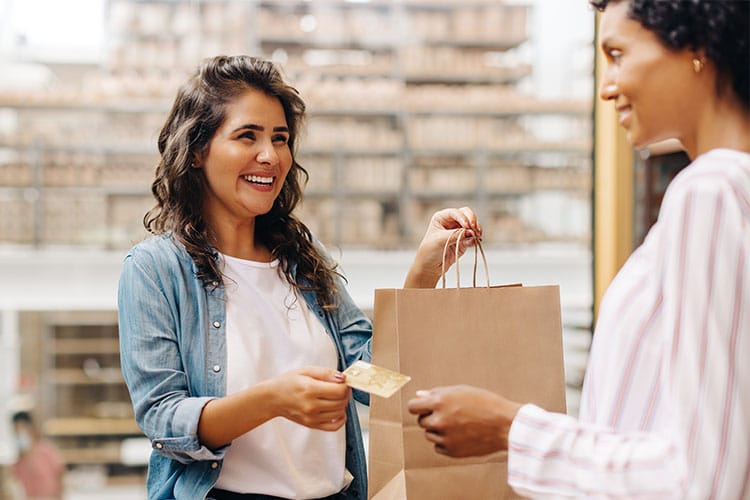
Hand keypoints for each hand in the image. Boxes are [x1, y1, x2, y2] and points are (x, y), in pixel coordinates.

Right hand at [271, 366, 350, 430]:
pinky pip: (334, 426)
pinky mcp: (312, 425)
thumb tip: (343, 378)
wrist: (273, 399)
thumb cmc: (288, 383)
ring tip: (335, 397)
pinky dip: (340, 419)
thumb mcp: (306, 371)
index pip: (340, 391)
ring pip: (340, 413)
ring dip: (342, 404)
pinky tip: (337, 410)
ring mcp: (312, 418)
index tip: (343, 381)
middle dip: (345, 393)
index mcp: (310, 389)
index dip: (346, 385)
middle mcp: (312, 406)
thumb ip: (326, 373)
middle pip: (341, 402)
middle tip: (340, 387)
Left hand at [405, 207, 482, 287]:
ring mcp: (458, 231)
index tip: (467, 225)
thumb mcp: (439, 240)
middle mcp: (451, 222)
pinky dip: (476, 239)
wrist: (430, 266)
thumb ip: (454, 235)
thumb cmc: (429, 251)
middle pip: (467, 214)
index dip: (463, 217)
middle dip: (472, 220)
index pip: (455, 212)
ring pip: (472, 225)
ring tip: (477, 236)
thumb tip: (470, 232)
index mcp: (441, 217)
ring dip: (476, 229)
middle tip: (475, 229)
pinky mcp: (464, 241)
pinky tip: (475, 242)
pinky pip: (473, 237)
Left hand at [407, 385, 521, 457]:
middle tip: (449, 415)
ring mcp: (445, 437)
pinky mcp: (452, 451)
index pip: (413, 406)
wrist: (506, 425)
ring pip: (429, 435)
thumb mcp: (461, 391)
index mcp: (440, 401)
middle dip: (431, 418)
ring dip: (438, 430)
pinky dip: (445, 442)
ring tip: (458, 425)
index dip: (418, 406)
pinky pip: (438, 447)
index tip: (424, 407)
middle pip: (421, 421)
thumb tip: (419, 395)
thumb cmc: (485, 403)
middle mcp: (440, 420)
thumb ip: (437, 393)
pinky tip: (461, 435)